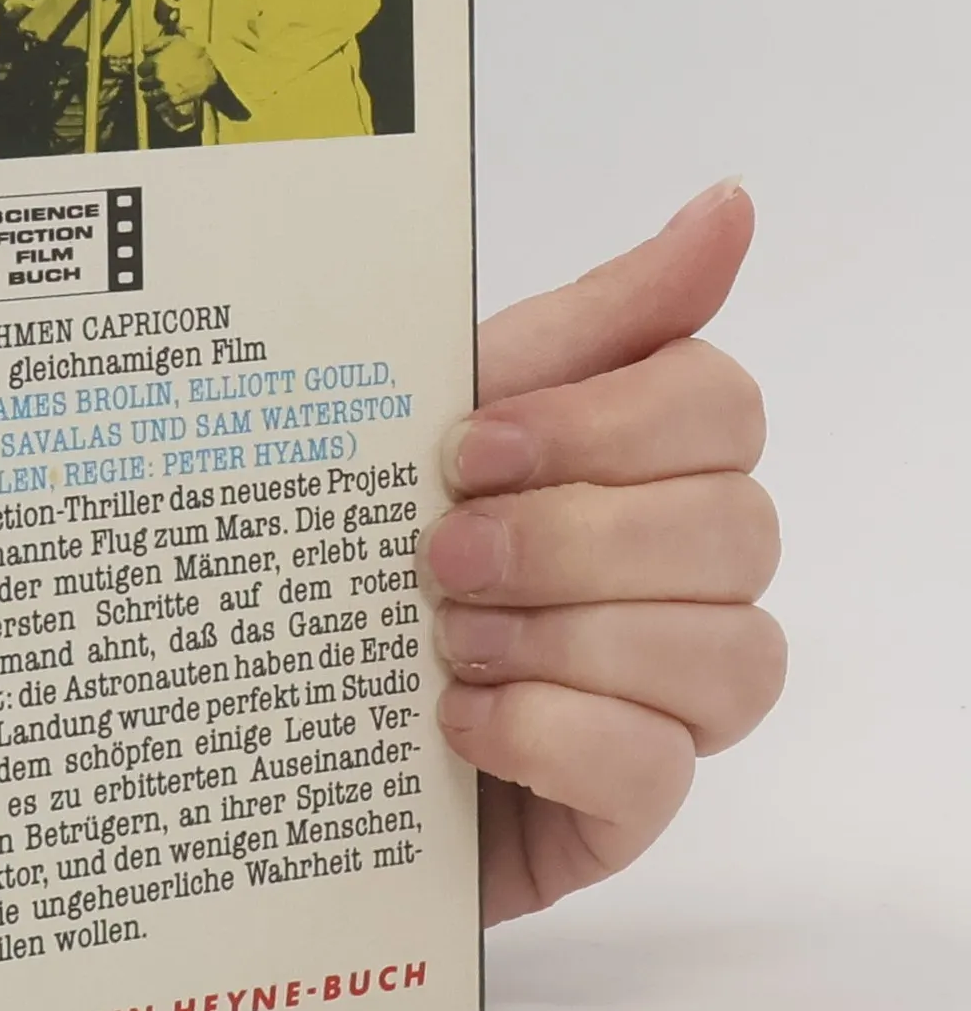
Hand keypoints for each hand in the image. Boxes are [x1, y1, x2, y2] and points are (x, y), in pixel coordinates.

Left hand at [141, 34, 219, 109]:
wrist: (211, 69)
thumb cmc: (193, 53)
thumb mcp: (174, 41)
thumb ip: (156, 43)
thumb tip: (143, 51)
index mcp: (156, 62)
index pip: (140, 70)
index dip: (144, 70)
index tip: (149, 71)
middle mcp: (158, 77)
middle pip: (143, 84)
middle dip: (147, 82)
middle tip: (152, 82)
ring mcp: (165, 91)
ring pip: (148, 97)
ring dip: (150, 95)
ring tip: (155, 92)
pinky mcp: (173, 101)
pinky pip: (158, 107)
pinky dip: (159, 104)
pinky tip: (162, 100)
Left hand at [424, 178, 784, 923]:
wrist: (275, 710)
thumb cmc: (372, 544)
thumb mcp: (443, 412)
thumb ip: (590, 320)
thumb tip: (729, 204)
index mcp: (645, 463)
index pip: (721, 408)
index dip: (604, 425)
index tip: (471, 446)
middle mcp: (686, 574)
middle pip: (736, 530)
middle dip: (572, 538)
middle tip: (442, 554)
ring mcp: (671, 696)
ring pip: (726, 653)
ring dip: (562, 638)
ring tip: (443, 642)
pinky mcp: (630, 806)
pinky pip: (657, 769)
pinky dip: (550, 733)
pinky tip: (457, 721)